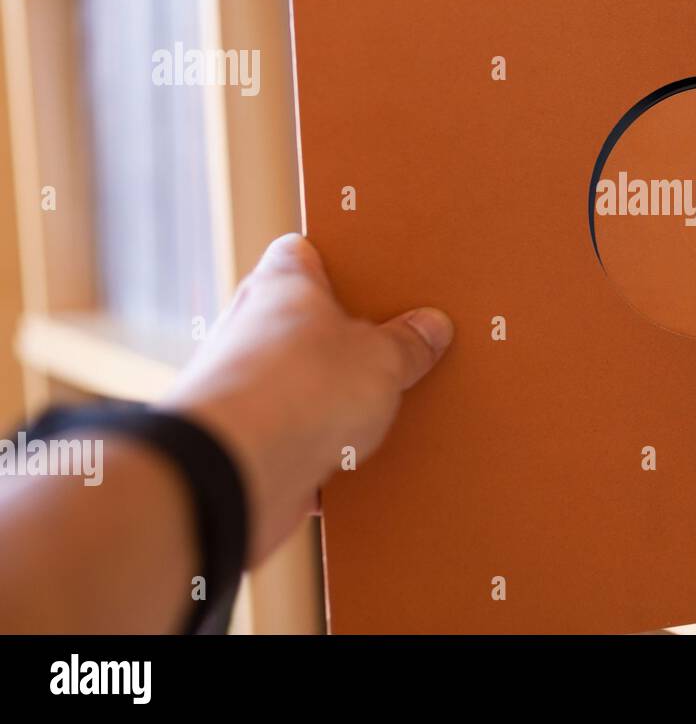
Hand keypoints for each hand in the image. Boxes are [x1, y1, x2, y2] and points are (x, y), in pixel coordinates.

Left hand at [163, 233, 452, 563]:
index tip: (374, 273)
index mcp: (282, 286)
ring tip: (387, 411)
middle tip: (399, 347)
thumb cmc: (301, 389)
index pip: (303, 254)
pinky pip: (294, 441)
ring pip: (301, 386)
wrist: (234, 472)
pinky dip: (322, 453)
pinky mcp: (244, 444)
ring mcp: (244, 390)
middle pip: (306, 324)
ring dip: (336, 402)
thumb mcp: (383, 358)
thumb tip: (431, 327)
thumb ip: (408, 343)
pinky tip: (359, 465)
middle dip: (350, 341)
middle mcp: (252, 331)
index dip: (339, 260)